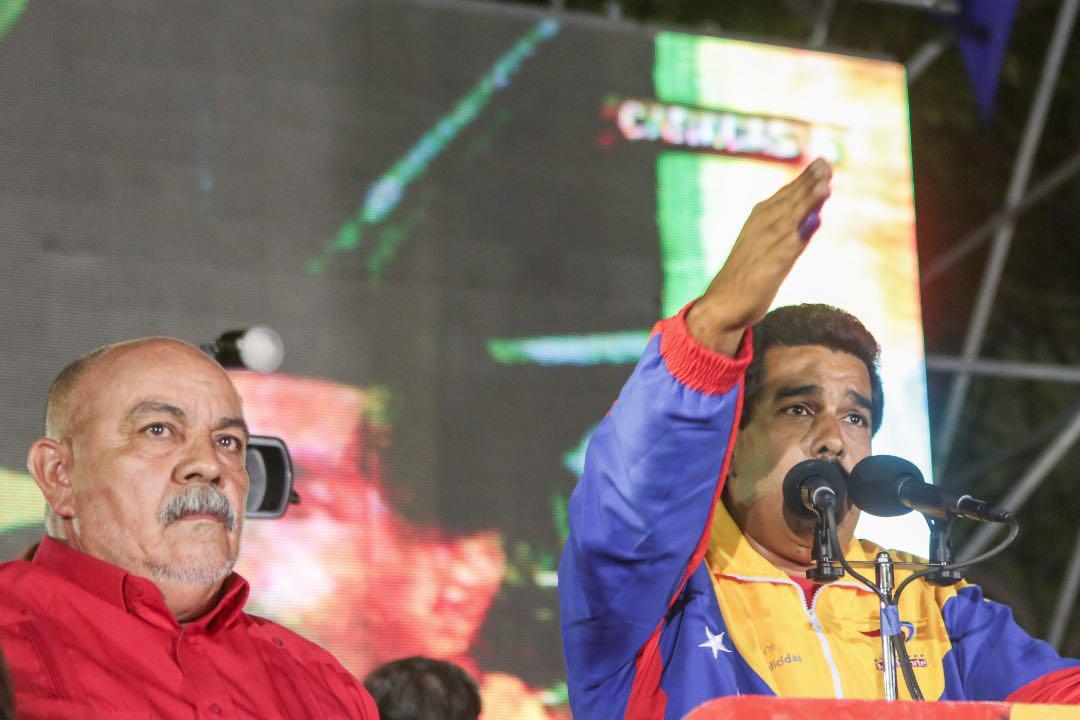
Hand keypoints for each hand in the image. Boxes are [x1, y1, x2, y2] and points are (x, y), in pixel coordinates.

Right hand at [686, 158, 831, 355]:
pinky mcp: (769, 265)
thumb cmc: (746, 275)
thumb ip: (786, 229)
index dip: (805, 178)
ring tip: (825, 185)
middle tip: (826, 165)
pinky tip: (815, 220)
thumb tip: (811, 214)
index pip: (786, 194)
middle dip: (810, 183)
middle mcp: (761, 227)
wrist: (722, 304)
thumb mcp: (765, 245)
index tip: (823, 163)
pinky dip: (802, 232)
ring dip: (808, 201)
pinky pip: (789, 246)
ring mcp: (765, 245)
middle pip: (791, 201)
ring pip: (791, 219)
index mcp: (759, 219)